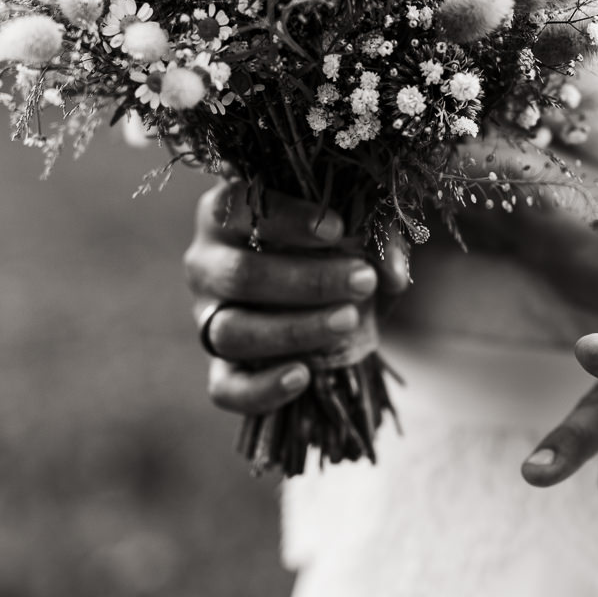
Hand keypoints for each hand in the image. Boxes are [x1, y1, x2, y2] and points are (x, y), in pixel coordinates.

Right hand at [184, 179, 409, 414]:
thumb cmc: (334, 245)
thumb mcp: (357, 230)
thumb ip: (378, 237)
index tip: (337, 229)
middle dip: (307, 280)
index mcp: (226, 214)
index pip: (239, 207)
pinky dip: (262, 388)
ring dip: (294, 330)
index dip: (287, 219)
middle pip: (239, 275)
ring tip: (348, 321)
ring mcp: (207, 318)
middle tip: (363, 280)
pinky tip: (303, 377)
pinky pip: (225, 387)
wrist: (327, 293)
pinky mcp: (219, 365)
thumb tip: (391, 274)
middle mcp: (206, 263)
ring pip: (232, 330)